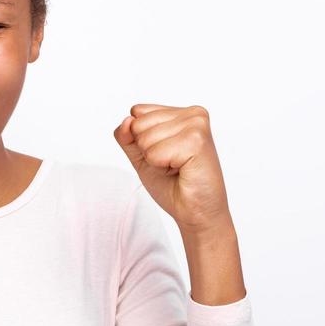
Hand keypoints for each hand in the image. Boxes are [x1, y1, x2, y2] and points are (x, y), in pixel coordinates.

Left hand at [113, 103, 232, 234]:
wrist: (196, 213)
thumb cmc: (173, 186)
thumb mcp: (141, 157)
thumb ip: (127, 137)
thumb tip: (127, 120)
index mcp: (182, 113)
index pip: (137, 112)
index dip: (140, 141)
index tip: (164, 155)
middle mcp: (193, 114)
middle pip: (138, 124)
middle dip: (147, 151)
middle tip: (171, 165)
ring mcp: (197, 125)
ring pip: (145, 138)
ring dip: (156, 160)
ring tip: (178, 168)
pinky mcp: (197, 141)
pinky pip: (155, 152)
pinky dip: (162, 167)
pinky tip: (183, 171)